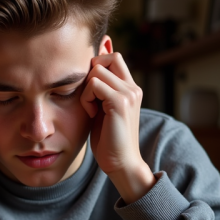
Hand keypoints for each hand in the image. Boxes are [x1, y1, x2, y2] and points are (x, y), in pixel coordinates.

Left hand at [80, 52, 155, 203]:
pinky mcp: (120, 102)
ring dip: (86, 89)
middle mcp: (133, 88)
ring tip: (91, 108)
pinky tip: (91, 114)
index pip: (114, 56)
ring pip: (96, 70)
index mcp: (130, 88)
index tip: (90, 91)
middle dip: (90, 73)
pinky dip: (86, 98)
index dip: (97, 66)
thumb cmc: (108, 140)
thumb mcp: (103, 109)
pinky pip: (93, 85)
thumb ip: (99, 90)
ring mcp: (129, 94)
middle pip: (107, 57)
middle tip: (89, 97)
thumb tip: (88, 70)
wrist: (121, 163)